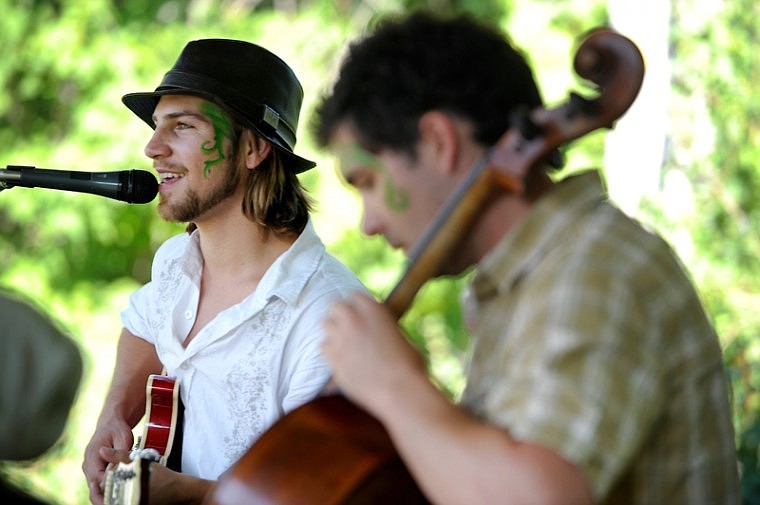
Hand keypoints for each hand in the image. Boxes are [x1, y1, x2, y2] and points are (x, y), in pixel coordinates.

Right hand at [82, 419, 133, 504]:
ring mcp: (91, 471)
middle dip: (107, 496)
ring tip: (124, 495)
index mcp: (91, 457)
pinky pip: (102, 486)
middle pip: (95, 488)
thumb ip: (119, 453)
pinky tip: (122, 490)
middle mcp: (88, 466)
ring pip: (97, 489)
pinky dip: (111, 489)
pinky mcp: (96, 474)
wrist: (111, 425)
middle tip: (122, 499)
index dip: (109, 485)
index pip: (97, 478)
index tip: (122, 488)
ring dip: (109, 493)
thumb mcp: (122, 437)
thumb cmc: (117, 430)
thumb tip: (112, 469)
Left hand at [321, 292, 426, 416]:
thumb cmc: (410, 366)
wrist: (400, 391)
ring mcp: (341, 338)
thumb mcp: (402, 337)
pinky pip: (323, 347)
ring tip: (343, 342)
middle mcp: (354, 320)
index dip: (357, 305)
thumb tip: (379, 331)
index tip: (360, 314)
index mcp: (374, 310)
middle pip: (335, 306)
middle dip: (340, 314)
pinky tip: (339, 358)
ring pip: (325, 324)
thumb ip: (385, 328)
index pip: (355, 295)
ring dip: (333, 330)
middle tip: (348, 326)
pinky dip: (329, 351)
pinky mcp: (333, 358)